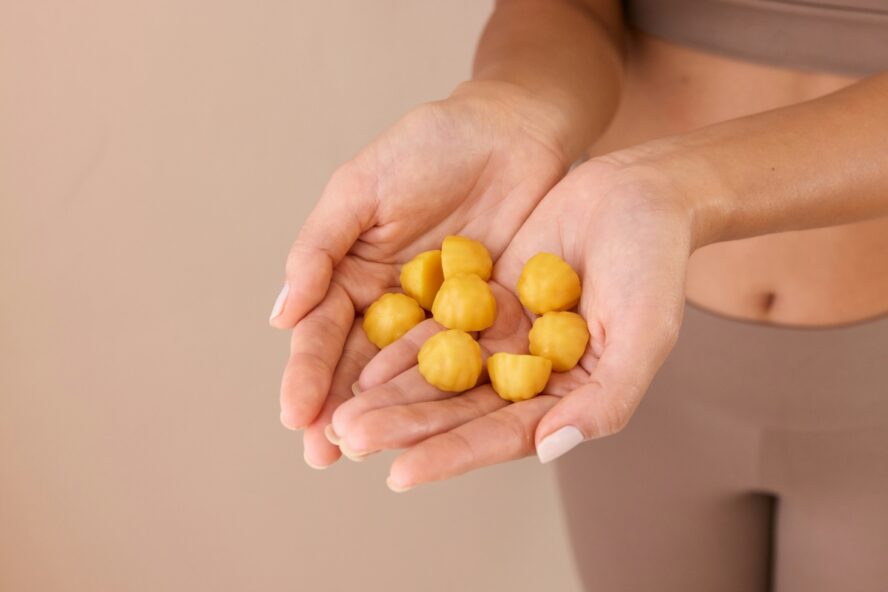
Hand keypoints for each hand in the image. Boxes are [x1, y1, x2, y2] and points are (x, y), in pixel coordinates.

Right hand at [270, 81, 570, 467]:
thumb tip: (279, 315)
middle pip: (358, 364)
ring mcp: (438, 315)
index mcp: (352, 271)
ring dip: (386, 414)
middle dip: (338, 409)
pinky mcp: (485, 319)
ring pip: (407, 374)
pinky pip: (464, 362)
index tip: (295, 414)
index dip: (307, 371)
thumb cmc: (430, 145)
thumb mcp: (361, 188)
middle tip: (322, 456)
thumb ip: (320, 247)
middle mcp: (390, 302)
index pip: (322, 329)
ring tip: (364, 455)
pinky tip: (434, 430)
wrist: (511, 129)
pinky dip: (447, 396)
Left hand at [330, 158, 694, 488]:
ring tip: (341, 415)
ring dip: (393, 395)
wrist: (640, 193)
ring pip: (443, 376)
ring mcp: (508, 342)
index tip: (400, 475)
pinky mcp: (488, 304)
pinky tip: (364, 364)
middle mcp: (533, 378)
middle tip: (349, 441)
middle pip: (461, 412)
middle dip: (405, 428)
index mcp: (571, 398)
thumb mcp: (645, 332)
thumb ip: (607, 397)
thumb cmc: (655, 263)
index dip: (452, 455)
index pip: (504, 436)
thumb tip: (550, 447)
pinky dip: (404, 349)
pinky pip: (440, 331)